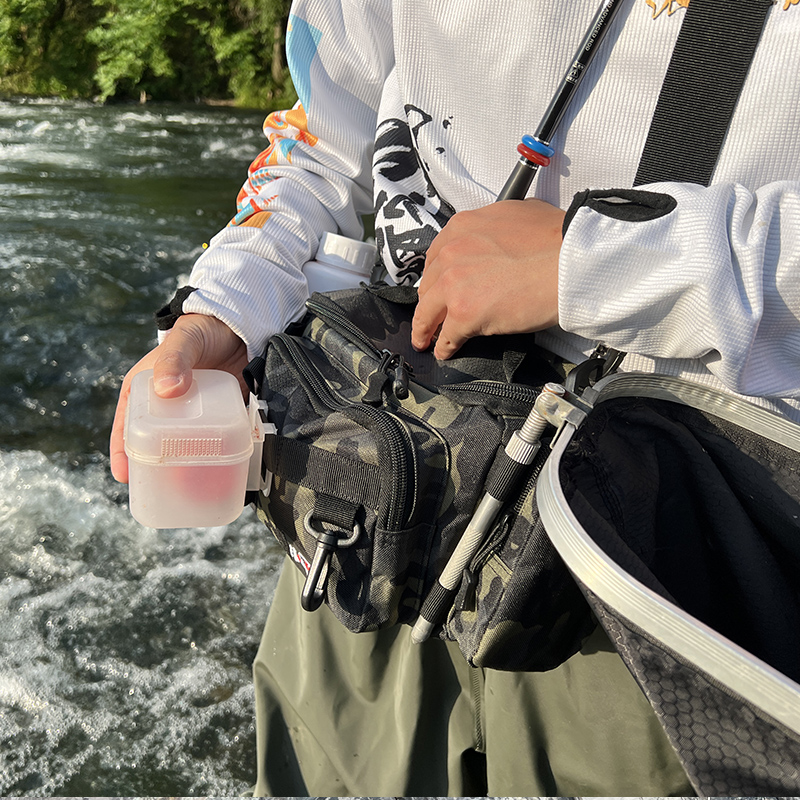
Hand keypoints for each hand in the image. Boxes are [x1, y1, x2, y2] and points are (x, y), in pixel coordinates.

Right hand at [110, 314, 248, 482]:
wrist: (241, 324)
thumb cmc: (203, 329)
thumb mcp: (185, 340)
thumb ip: (174, 360)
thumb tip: (167, 390)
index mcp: (146, 389)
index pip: (126, 424)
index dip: (122, 451)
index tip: (124, 475)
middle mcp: (167, 406)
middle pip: (155, 442)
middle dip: (156, 468)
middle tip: (163, 490)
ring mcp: (194, 414)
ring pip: (185, 446)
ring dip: (187, 467)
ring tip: (193, 490)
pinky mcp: (220, 416)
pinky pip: (215, 441)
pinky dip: (216, 457)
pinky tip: (222, 474)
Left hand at [411, 198, 564, 359]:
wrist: (572, 260)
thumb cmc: (558, 238)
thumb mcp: (517, 215)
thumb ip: (494, 231)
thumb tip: (497, 239)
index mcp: (463, 227)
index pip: (437, 257)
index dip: (437, 277)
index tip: (438, 288)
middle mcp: (453, 252)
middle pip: (429, 285)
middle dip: (430, 303)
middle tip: (430, 317)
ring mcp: (455, 283)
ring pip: (428, 312)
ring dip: (425, 328)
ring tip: (425, 340)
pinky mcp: (464, 313)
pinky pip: (447, 336)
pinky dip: (445, 348)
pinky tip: (445, 352)